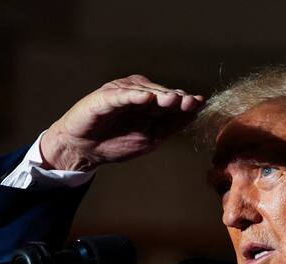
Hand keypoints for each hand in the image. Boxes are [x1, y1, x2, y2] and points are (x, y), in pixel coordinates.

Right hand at [40, 75, 204, 171]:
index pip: (172, 101)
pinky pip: (121, 95)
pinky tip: (145, 98)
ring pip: (144, 92)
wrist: (84, 150)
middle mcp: (138, 95)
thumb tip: (193, 115)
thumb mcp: (149, 139)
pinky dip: (133, 96)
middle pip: (161, 94)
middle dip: (177, 98)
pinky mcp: (104, 97)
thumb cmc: (115, 143)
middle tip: (191, 101)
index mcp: (150, 105)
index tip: (200, 105)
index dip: (186, 102)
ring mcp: (121, 94)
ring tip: (173, 98)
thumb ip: (169, 127)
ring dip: (159, 94)